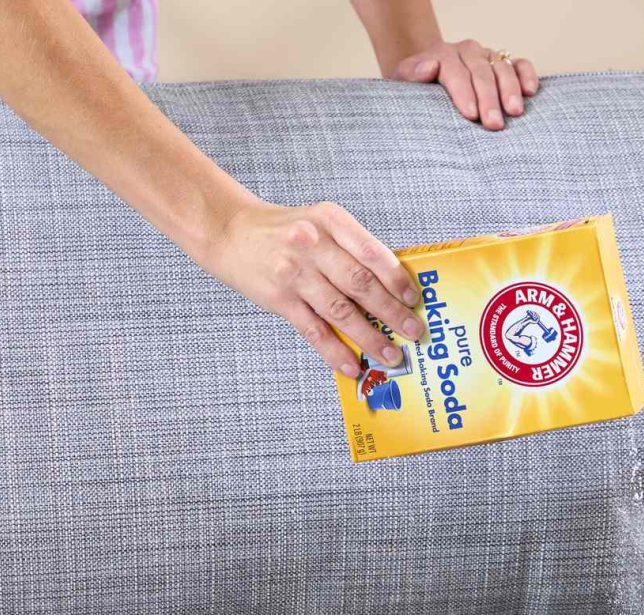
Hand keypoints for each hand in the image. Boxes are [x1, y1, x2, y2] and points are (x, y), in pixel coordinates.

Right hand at [199, 199, 422, 377]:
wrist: (229, 230)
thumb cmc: (285, 230)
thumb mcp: (321, 223)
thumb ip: (352, 249)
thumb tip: (393, 289)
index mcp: (331, 220)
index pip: (372, 253)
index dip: (397, 279)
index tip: (413, 299)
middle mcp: (313, 244)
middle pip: (361, 284)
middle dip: (392, 313)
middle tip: (414, 332)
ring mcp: (294, 273)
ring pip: (341, 312)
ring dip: (370, 338)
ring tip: (391, 355)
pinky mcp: (279, 299)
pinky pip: (314, 330)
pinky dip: (335, 352)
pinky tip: (352, 365)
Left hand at [391, 39, 538, 131]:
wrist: (429, 82)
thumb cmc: (417, 90)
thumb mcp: (404, 84)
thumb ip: (412, 75)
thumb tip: (429, 66)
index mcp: (442, 55)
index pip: (455, 70)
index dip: (463, 92)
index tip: (470, 114)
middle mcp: (467, 52)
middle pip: (481, 71)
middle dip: (489, 98)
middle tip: (494, 124)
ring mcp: (488, 57)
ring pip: (502, 67)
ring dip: (510, 89)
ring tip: (515, 112)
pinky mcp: (505, 64)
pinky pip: (520, 64)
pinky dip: (527, 75)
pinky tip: (530, 91)